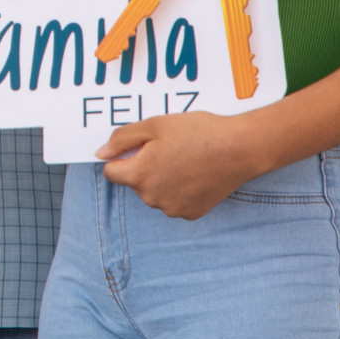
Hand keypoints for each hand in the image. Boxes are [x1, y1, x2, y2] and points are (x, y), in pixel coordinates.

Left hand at [95, 111, 262, 218]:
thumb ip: (121, 139)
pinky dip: (179, 189)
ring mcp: (172, 208)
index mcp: (139, 176)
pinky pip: (174, 201)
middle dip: (144, 166)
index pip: (111, 172)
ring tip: (184, 158)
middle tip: (167, 147)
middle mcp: (152, 198)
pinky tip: (195, 173)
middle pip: (135, 182)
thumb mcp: (153, 125)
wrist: (238, 149)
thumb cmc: (195, 133)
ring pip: (155, 192)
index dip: (122, 156)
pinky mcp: (192, 213)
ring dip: (161, 178)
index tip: (139, 146)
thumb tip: (101, 154)